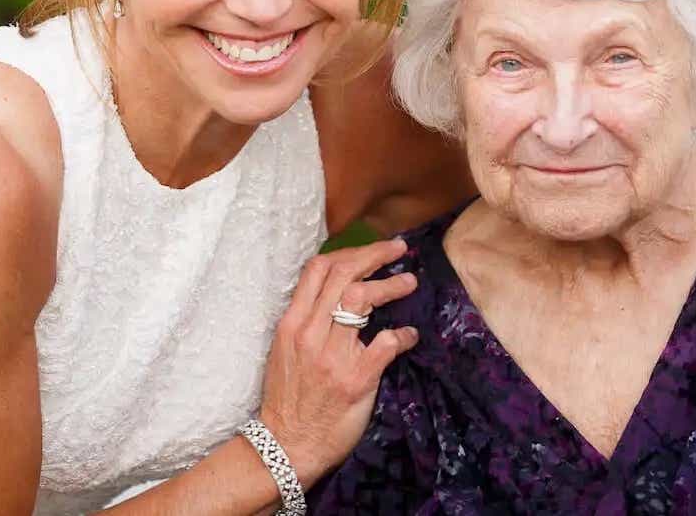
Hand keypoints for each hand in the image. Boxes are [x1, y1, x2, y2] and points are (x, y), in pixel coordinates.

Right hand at [257, 237, 418, 486]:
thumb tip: (336, 295)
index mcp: (292, 323)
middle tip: (398, 250)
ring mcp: (332, 355)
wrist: (286, 445)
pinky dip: (404, 334)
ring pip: (362, 299)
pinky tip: (411, 336)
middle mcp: (310, 333)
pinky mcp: (355, 379)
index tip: (371, 249)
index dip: (349, 252)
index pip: (318, 269)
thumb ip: (307, 322)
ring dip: (391, 286)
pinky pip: (386, 343)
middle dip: (375, 256)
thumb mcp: (284, 352)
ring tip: (409, 283)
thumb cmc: (287, 399)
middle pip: (345, 275)